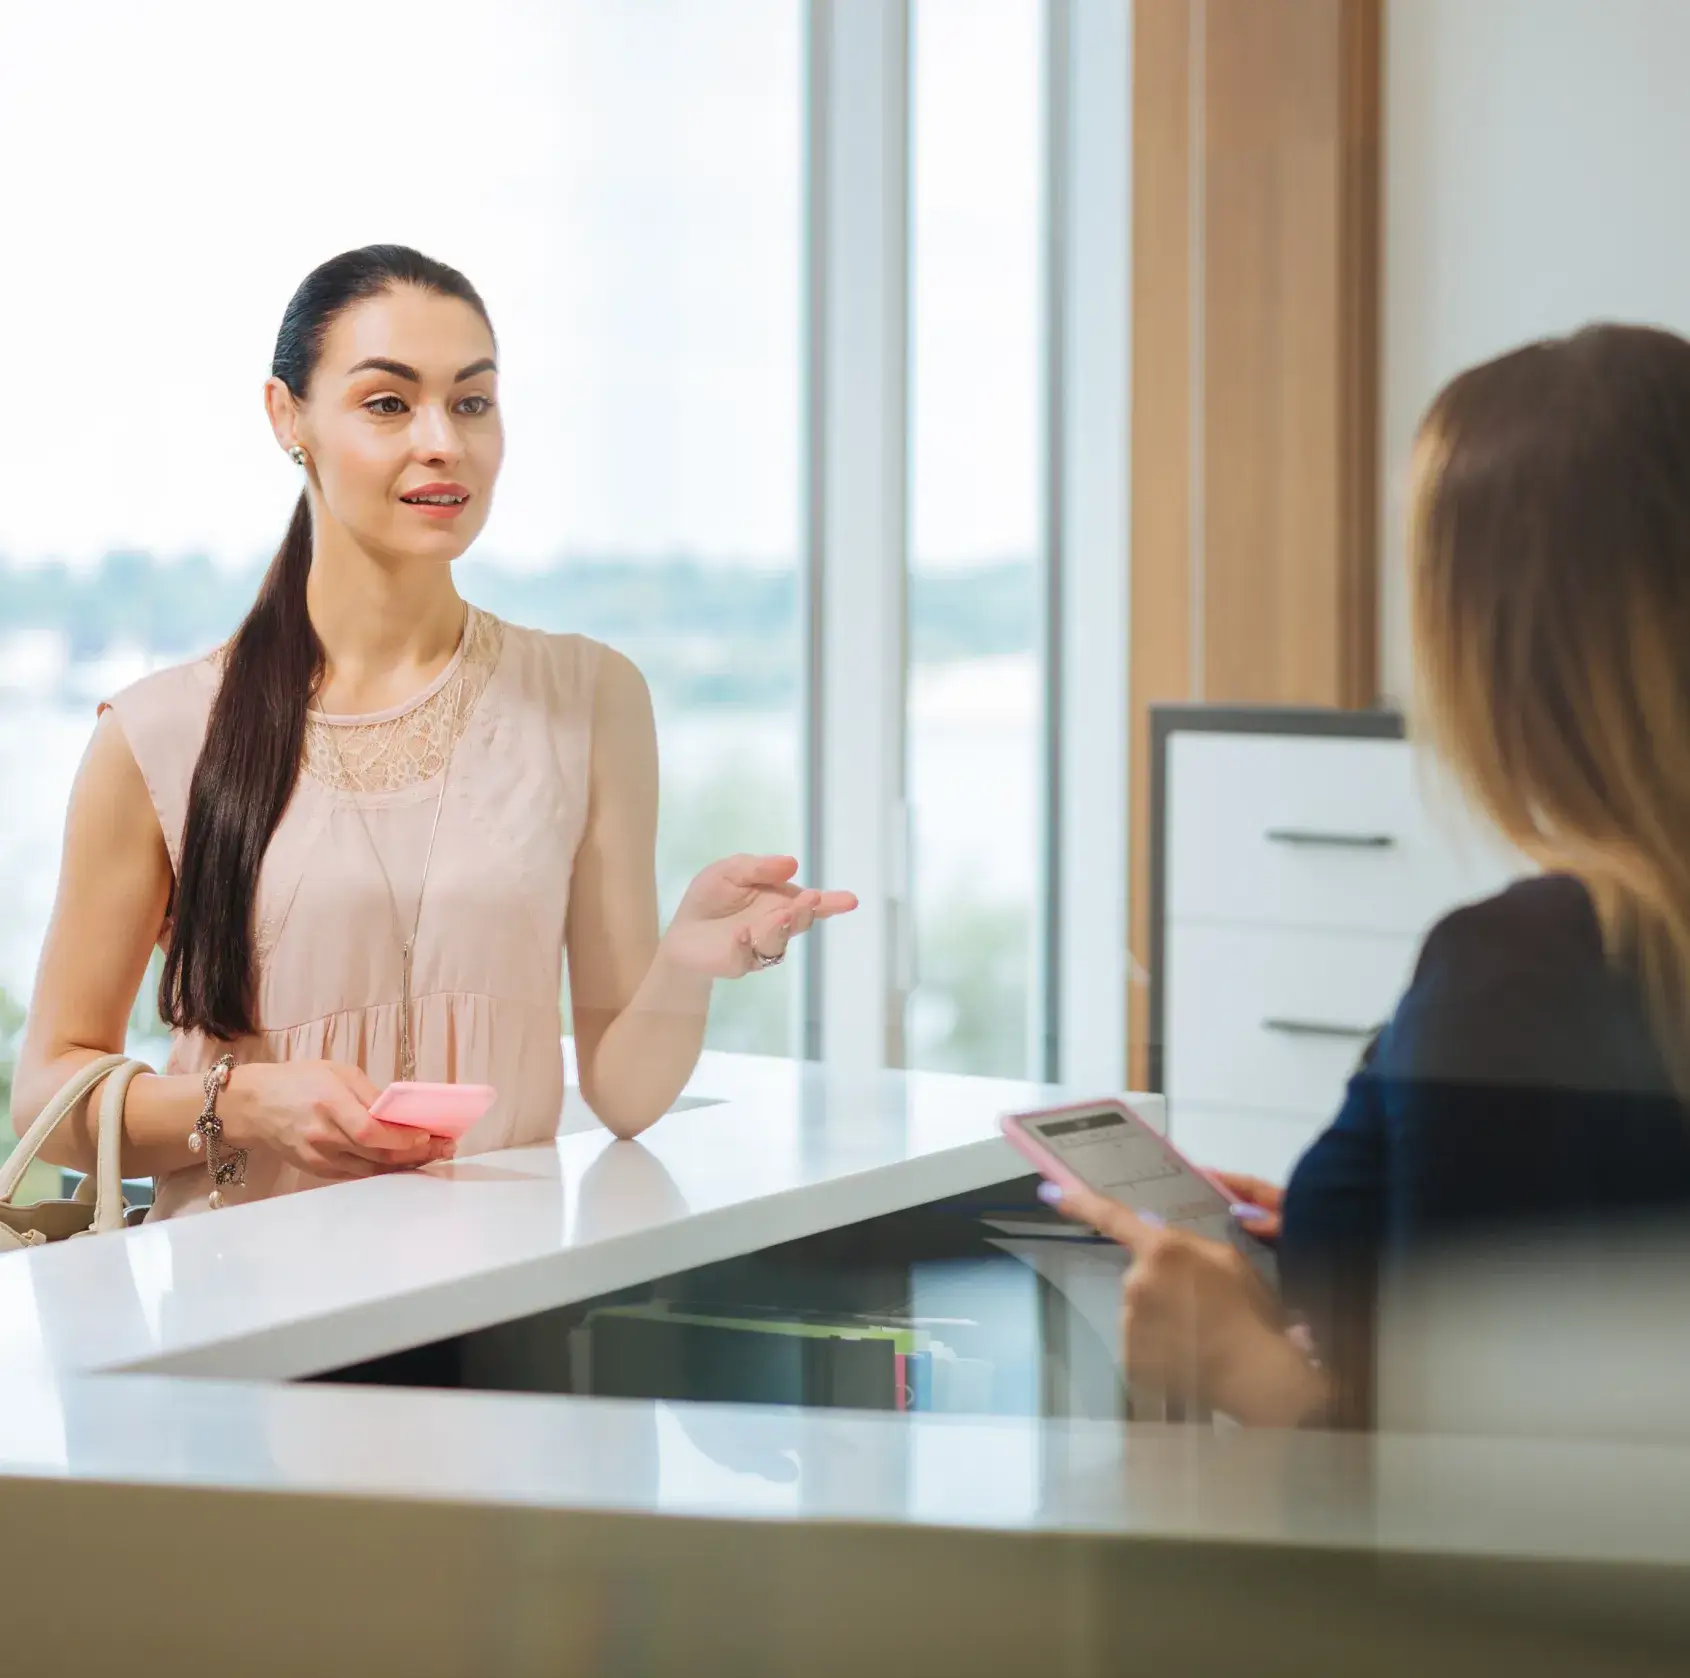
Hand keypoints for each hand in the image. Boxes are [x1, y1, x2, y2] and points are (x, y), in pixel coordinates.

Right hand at [221, 1060, 453, 1179]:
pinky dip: (383, 1169)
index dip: (402, 1138)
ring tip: (432, 1155)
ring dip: (404, 1164)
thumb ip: (371, 1094)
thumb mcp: (338, 1072)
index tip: (428, 1135)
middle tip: (444, 1147)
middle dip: (415, 1153)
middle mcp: (323, 1136)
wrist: (254, 1105)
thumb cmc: (299, 1081)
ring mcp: (319, 1158)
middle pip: (376, 1155)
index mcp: (329, 1105)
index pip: (370, 1132)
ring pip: (371, 1170)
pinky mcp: (317, 1169)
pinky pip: (358, 1174)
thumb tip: (404, 1112)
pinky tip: (403, 1161)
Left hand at [661, 853, 857, 978]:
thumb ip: (759, 867)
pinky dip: (744, 946)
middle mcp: (777, 926)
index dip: (831, 903)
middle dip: (807, 911)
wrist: (683, 931)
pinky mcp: (737, 962)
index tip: (850, 901)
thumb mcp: (731, 870)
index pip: (811, 903)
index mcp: (781, 902)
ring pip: (778, 942)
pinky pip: (745, 956)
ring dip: (781, 928)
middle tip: (811, 899)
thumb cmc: (711, 898)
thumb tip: (792, 864)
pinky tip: (741, 935)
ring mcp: (759, 947)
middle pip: (800, 922)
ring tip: (781, 915)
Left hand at [1048, 1180, 1326, 1426]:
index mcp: (1163, 1249)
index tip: (1053, 1193)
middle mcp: (1137, 1281)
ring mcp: (1130, 1320)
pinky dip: (1158, 1347)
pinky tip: (1187, 1355)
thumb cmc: (1249, 1312)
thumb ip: (1188, 1245)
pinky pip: (1140, 1341)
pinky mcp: (1130, 1356)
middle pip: (1139, 1275)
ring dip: (1160, 1317)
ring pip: (1139, 1310)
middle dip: (1161, 1284)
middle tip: (1200, 1306)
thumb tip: (1157, 1238)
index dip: (1081, 1203)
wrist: (1256, 1373)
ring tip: (1199, 1334)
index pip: (1113, 1218)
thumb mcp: (1228, 1260)